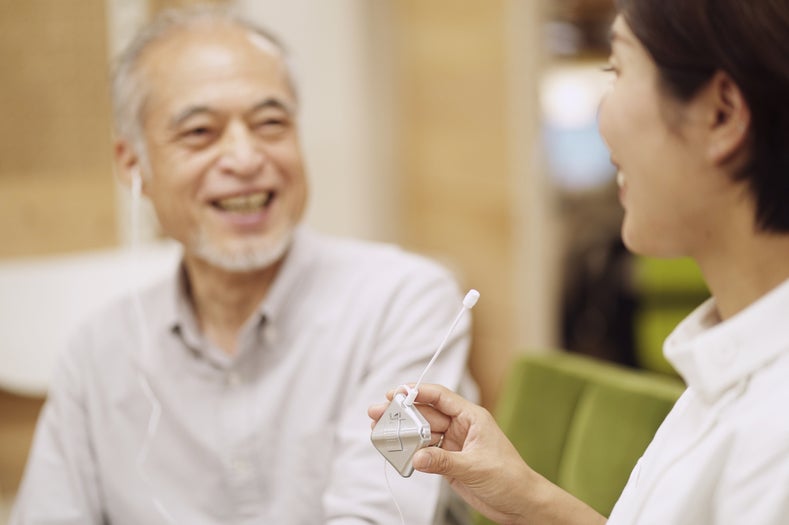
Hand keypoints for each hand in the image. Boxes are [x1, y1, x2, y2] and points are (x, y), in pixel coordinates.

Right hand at [368, 384, 606, 524]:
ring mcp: (453, 444)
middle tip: (377, 412)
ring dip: (403, 433)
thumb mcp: (475, 467)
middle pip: (426, 414)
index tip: (396, 392)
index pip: (440, 397)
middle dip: (402, 413)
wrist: (520, 503)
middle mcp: (460, 427)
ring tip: (380, 431)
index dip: (417, 392)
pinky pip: (424, 452)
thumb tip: (416, 457)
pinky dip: (410, 452)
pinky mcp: (448, 462)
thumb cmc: (509, 478)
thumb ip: (443, 461)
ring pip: (422, 433)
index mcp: (471, 417)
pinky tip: (396, 452)